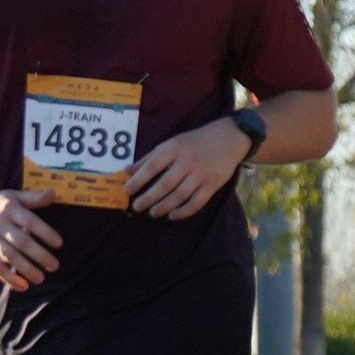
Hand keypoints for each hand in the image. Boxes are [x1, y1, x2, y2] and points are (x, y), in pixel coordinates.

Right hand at [0, 187, 62, 291]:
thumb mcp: (14, 196)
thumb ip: (33, 198)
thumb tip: (54, 194)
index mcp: (9, 210)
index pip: (30, 222)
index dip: (45, 233)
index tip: (59, 243)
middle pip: (21, 242)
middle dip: (39, 255)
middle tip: (55, 266)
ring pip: (9, 257)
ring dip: (26, 269)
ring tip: (41, 279)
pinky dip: (9, 278)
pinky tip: (23, 286)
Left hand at [127, 119, 250, 220]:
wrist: (229, 138)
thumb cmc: (194, 142)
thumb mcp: (171, 144)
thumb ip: (149, 158)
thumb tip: (127, 171)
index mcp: (174, 149)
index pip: (153, 166)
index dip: (138, 180)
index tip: (126, 191)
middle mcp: (188, 161)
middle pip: (165, 184)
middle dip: (149, 197)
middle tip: (137, 207)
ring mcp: (202, 173)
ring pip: (180, 195)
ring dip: (164, 206)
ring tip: (152, 213)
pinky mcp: (213, 184)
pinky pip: (197, 202)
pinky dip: (184, 211)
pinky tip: (172, 215)